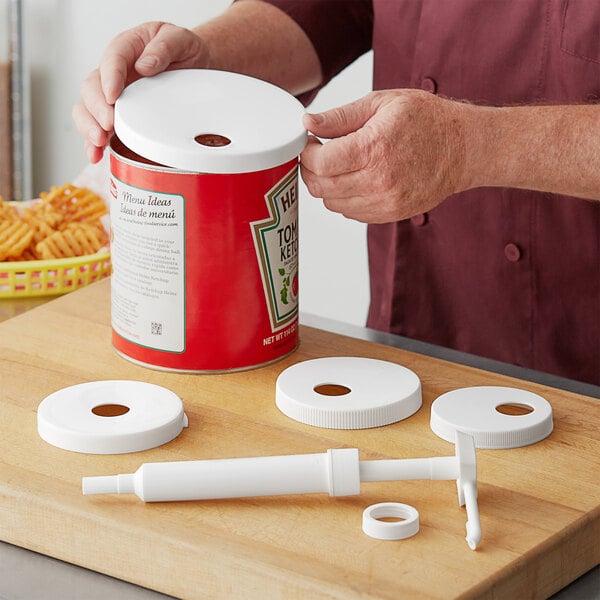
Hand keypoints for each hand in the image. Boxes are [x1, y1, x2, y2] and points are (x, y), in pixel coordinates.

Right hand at [72, 22, 208, 162]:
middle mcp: (114, 72)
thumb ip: (165, 46)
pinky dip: (93, 142)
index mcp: (127, 48)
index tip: (113, 96)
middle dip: (97, 108)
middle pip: (92, 86)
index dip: (109, 78)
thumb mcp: (182, 40)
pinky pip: (97, 127)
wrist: (194, 68)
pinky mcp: (117, 114)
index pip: (112, 59)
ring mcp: (113, 95)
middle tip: (109, 124)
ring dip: (89, 126)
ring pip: (87, 108)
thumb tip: (145, 65)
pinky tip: (96, 154)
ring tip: (100, 141)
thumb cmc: (184, 52)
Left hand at [300, 89, 469, 222]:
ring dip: (327, 185)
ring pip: (333, 203)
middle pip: (321, 187)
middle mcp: (378, 180)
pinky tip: (355, 178)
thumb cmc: (426, 120)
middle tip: (318, 154)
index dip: (306, 152)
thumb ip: (340, 117)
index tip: (310, 142)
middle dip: (311, 170)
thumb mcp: (381, 103)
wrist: (463, 149)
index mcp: (373, 148)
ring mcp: (385, 202)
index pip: (319, 163)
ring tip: (339, 165)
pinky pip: (351, 213)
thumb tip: (308, 122)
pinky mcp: (390, 214)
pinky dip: (344, 198)